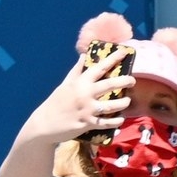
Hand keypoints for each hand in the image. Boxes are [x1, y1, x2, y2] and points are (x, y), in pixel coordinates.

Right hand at [16, 44, 130, 153]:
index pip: (99, 68)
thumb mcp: (65, 84)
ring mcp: (87, 109)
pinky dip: (115, 121)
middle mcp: (84, 94)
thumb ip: (77, 71)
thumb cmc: (56, 102)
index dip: (113, 59)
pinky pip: (106, 123)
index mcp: (79, 82)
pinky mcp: (87, 123)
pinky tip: (121, 119)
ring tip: (127, 101)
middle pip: (110, 85)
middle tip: (132, 80)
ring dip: (123, 103)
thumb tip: (83, 55)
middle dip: (124, 81)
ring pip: (112, 105)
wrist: (44, 124)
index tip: (124, 52)